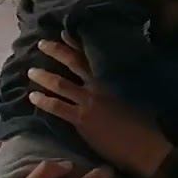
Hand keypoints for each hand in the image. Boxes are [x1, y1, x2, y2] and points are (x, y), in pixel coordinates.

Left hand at [28, 36, 172, 176]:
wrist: (145, 145)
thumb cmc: (146, 122)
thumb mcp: (137, 94)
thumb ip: (121, 83)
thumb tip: (114, 77)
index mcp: (112, 77)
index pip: (92, 55)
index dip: (76, 43)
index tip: (64, 32)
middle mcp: (98, 85)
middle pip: (73, 62)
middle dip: (56, 51)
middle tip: (42, 43)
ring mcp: (88, 102)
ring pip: (60, 84)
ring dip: (43, 76)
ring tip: (31, 71)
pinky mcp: (82, 120)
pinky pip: (57, 107)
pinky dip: (44, 101)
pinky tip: (33, 96)